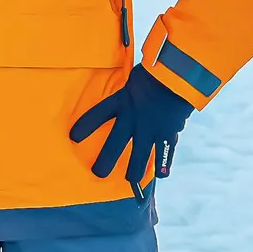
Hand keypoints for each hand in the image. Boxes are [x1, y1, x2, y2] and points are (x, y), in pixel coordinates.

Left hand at [69, 65, 193, 196]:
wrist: (179, 75)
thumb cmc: (157, 70)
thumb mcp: (136, 77)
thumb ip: (130, 90)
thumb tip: (128, 92)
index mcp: (123, 101)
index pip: (98, 114)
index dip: (86, 126)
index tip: (73, 137)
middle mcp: (133, 118)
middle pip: (115, 143)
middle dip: (106, 160)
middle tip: (98, 173)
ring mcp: (150, 127)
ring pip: (140, 154)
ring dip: (134, 169)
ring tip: (129, 180)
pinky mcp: (167, 133)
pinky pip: (165, 152)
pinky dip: (164, 164)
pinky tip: (162, 176)